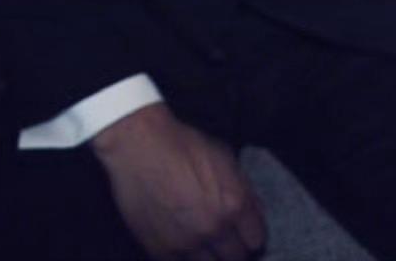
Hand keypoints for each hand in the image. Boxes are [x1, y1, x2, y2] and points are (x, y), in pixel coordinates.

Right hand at [90, 103, 264, 259]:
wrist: (140, 148)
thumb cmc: (185, 146)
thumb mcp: (225, 158)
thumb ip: (243, 189)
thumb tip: (254, 214)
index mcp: (233, 204)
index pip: (256, 240)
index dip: (253, 235)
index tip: (246, 232)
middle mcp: (213, 229)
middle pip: (235, 258)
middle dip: (235, 248)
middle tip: (227, 238)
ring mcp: (186, 244)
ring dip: (211, 255)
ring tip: (205, 240)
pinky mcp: (160, 251)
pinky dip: (187, 257)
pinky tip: (184, 241)